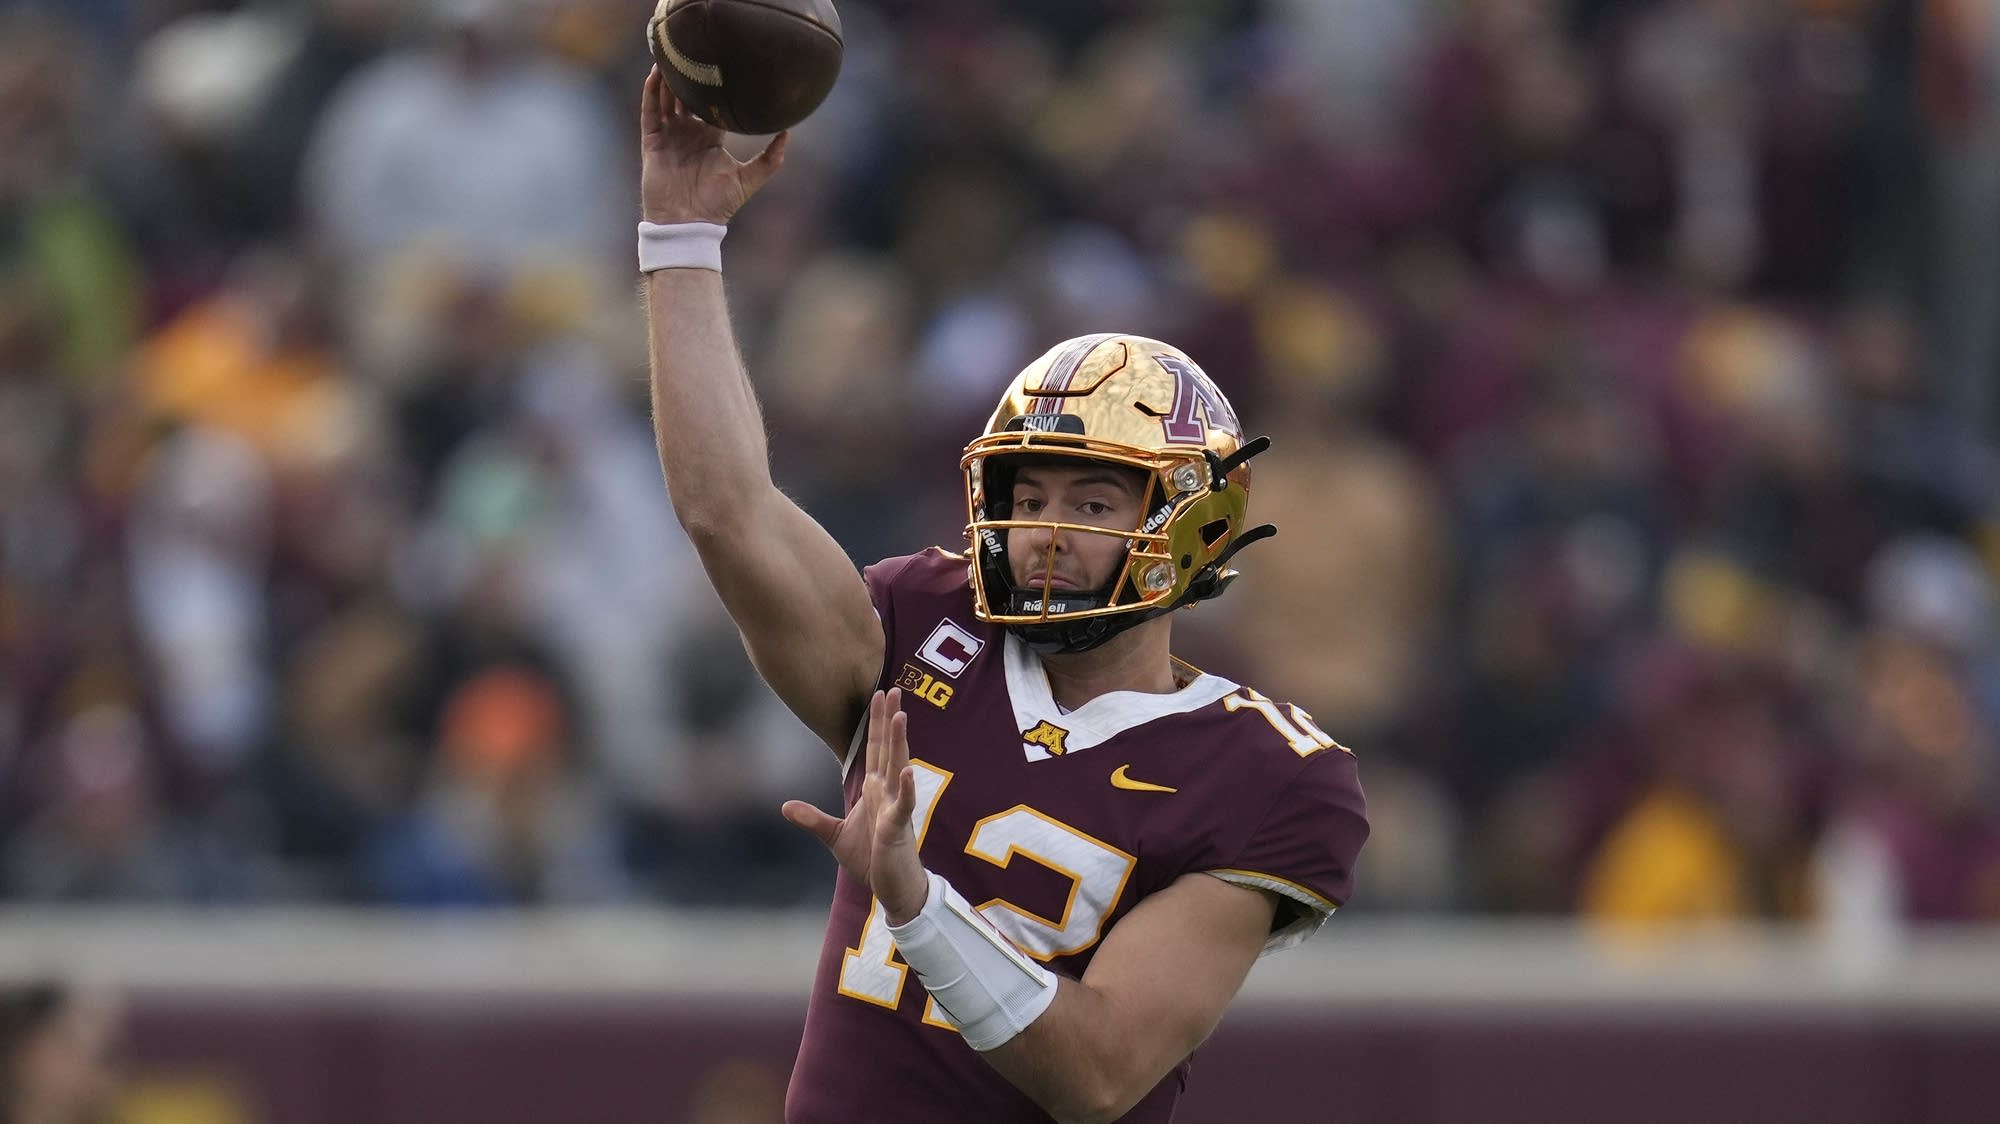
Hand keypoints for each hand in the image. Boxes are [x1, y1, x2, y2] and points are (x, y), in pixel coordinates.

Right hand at [639, 65, 787, 224]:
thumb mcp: (750, 179)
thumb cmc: (718, 205)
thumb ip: (771, 159)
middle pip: (687, 97)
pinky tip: (657, 73)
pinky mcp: (653, 141)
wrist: (688, 223)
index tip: (725, 65)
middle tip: (698, 52)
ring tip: (676, 55)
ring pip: (667, 99)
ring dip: (670, 79)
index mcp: (710, 138)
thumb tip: (788, 132)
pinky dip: (652, 92)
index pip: (712, 105)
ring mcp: (669, 136)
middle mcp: (689, 133)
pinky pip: (650, 111)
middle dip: (691, 77)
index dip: (715, 87)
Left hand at [783, 689, 930, 923]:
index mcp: (876, 791)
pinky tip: (907, 771)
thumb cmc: (873, 860)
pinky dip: (906, 788)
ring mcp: (895, 809)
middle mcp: (888, 793)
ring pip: (898, 768)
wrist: (893, 890)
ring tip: (901, 716)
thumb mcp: (835, 836)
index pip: (877, 750)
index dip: (877, 723)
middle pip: (888, 749)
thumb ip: (813, 819)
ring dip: (899, 743)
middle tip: (893, 689)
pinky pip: (904, 805)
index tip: (879, 696)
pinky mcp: (898, 830)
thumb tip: (785, 806)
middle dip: (889, 720)